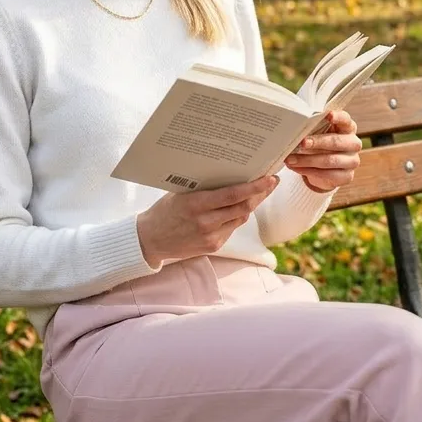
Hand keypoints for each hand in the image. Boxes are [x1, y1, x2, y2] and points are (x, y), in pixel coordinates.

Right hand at [136, 171, 279, 267]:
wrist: (150, 240)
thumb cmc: (165, 211)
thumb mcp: (180, 193)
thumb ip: (205, 188)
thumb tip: (231, 174)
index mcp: (196, 204)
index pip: (233, 195)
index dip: (254, 187)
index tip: (269, 178)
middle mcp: (206, 222)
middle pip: (243, 207)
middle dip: (260, 194)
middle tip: (271, 182)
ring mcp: (211, 237)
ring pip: (241, 218)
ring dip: (250, 205)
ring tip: (258, 192)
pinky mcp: (213, 247)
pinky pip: (232, 229)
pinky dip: (236, 217)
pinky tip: (237, 209)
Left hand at [283, 109, 361, 192]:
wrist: (324, 168)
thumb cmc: (319, 144)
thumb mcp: (317, 133)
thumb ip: (312, 128)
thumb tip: (295, 126)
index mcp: (347, 127)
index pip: (345, 119)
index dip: (338, 117)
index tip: (328, 115)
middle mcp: (353, 143)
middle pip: (336, 141)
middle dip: (317, 142)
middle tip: (301, 143)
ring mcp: (352, 161)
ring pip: (330, 160)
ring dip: (307, 160)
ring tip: (290, 159)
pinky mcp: (347, 176)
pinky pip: (328, 175)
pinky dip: (309, 171)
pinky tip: (297, 168)